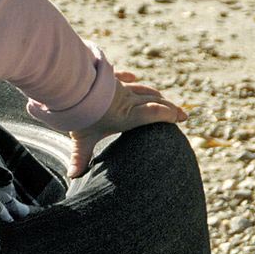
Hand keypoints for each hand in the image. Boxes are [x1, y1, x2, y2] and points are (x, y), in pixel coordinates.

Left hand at [68, 69, 187, 178]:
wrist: (73, 87)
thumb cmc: (79, 115)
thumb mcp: (81, 139)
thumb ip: (80, 157)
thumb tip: (73, 176)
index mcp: (127, 115)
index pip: (154, 113)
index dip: (169, 115)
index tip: (180, 118)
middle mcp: (128, 100)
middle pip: (154, 101)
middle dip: (169, 108)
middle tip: (181, 114)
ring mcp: (119, 87)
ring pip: (141, 89)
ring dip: (153, 95)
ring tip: (161, 98)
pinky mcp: (108, 78)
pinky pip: (122, 77)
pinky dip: (129, 79)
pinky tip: (132, 77)